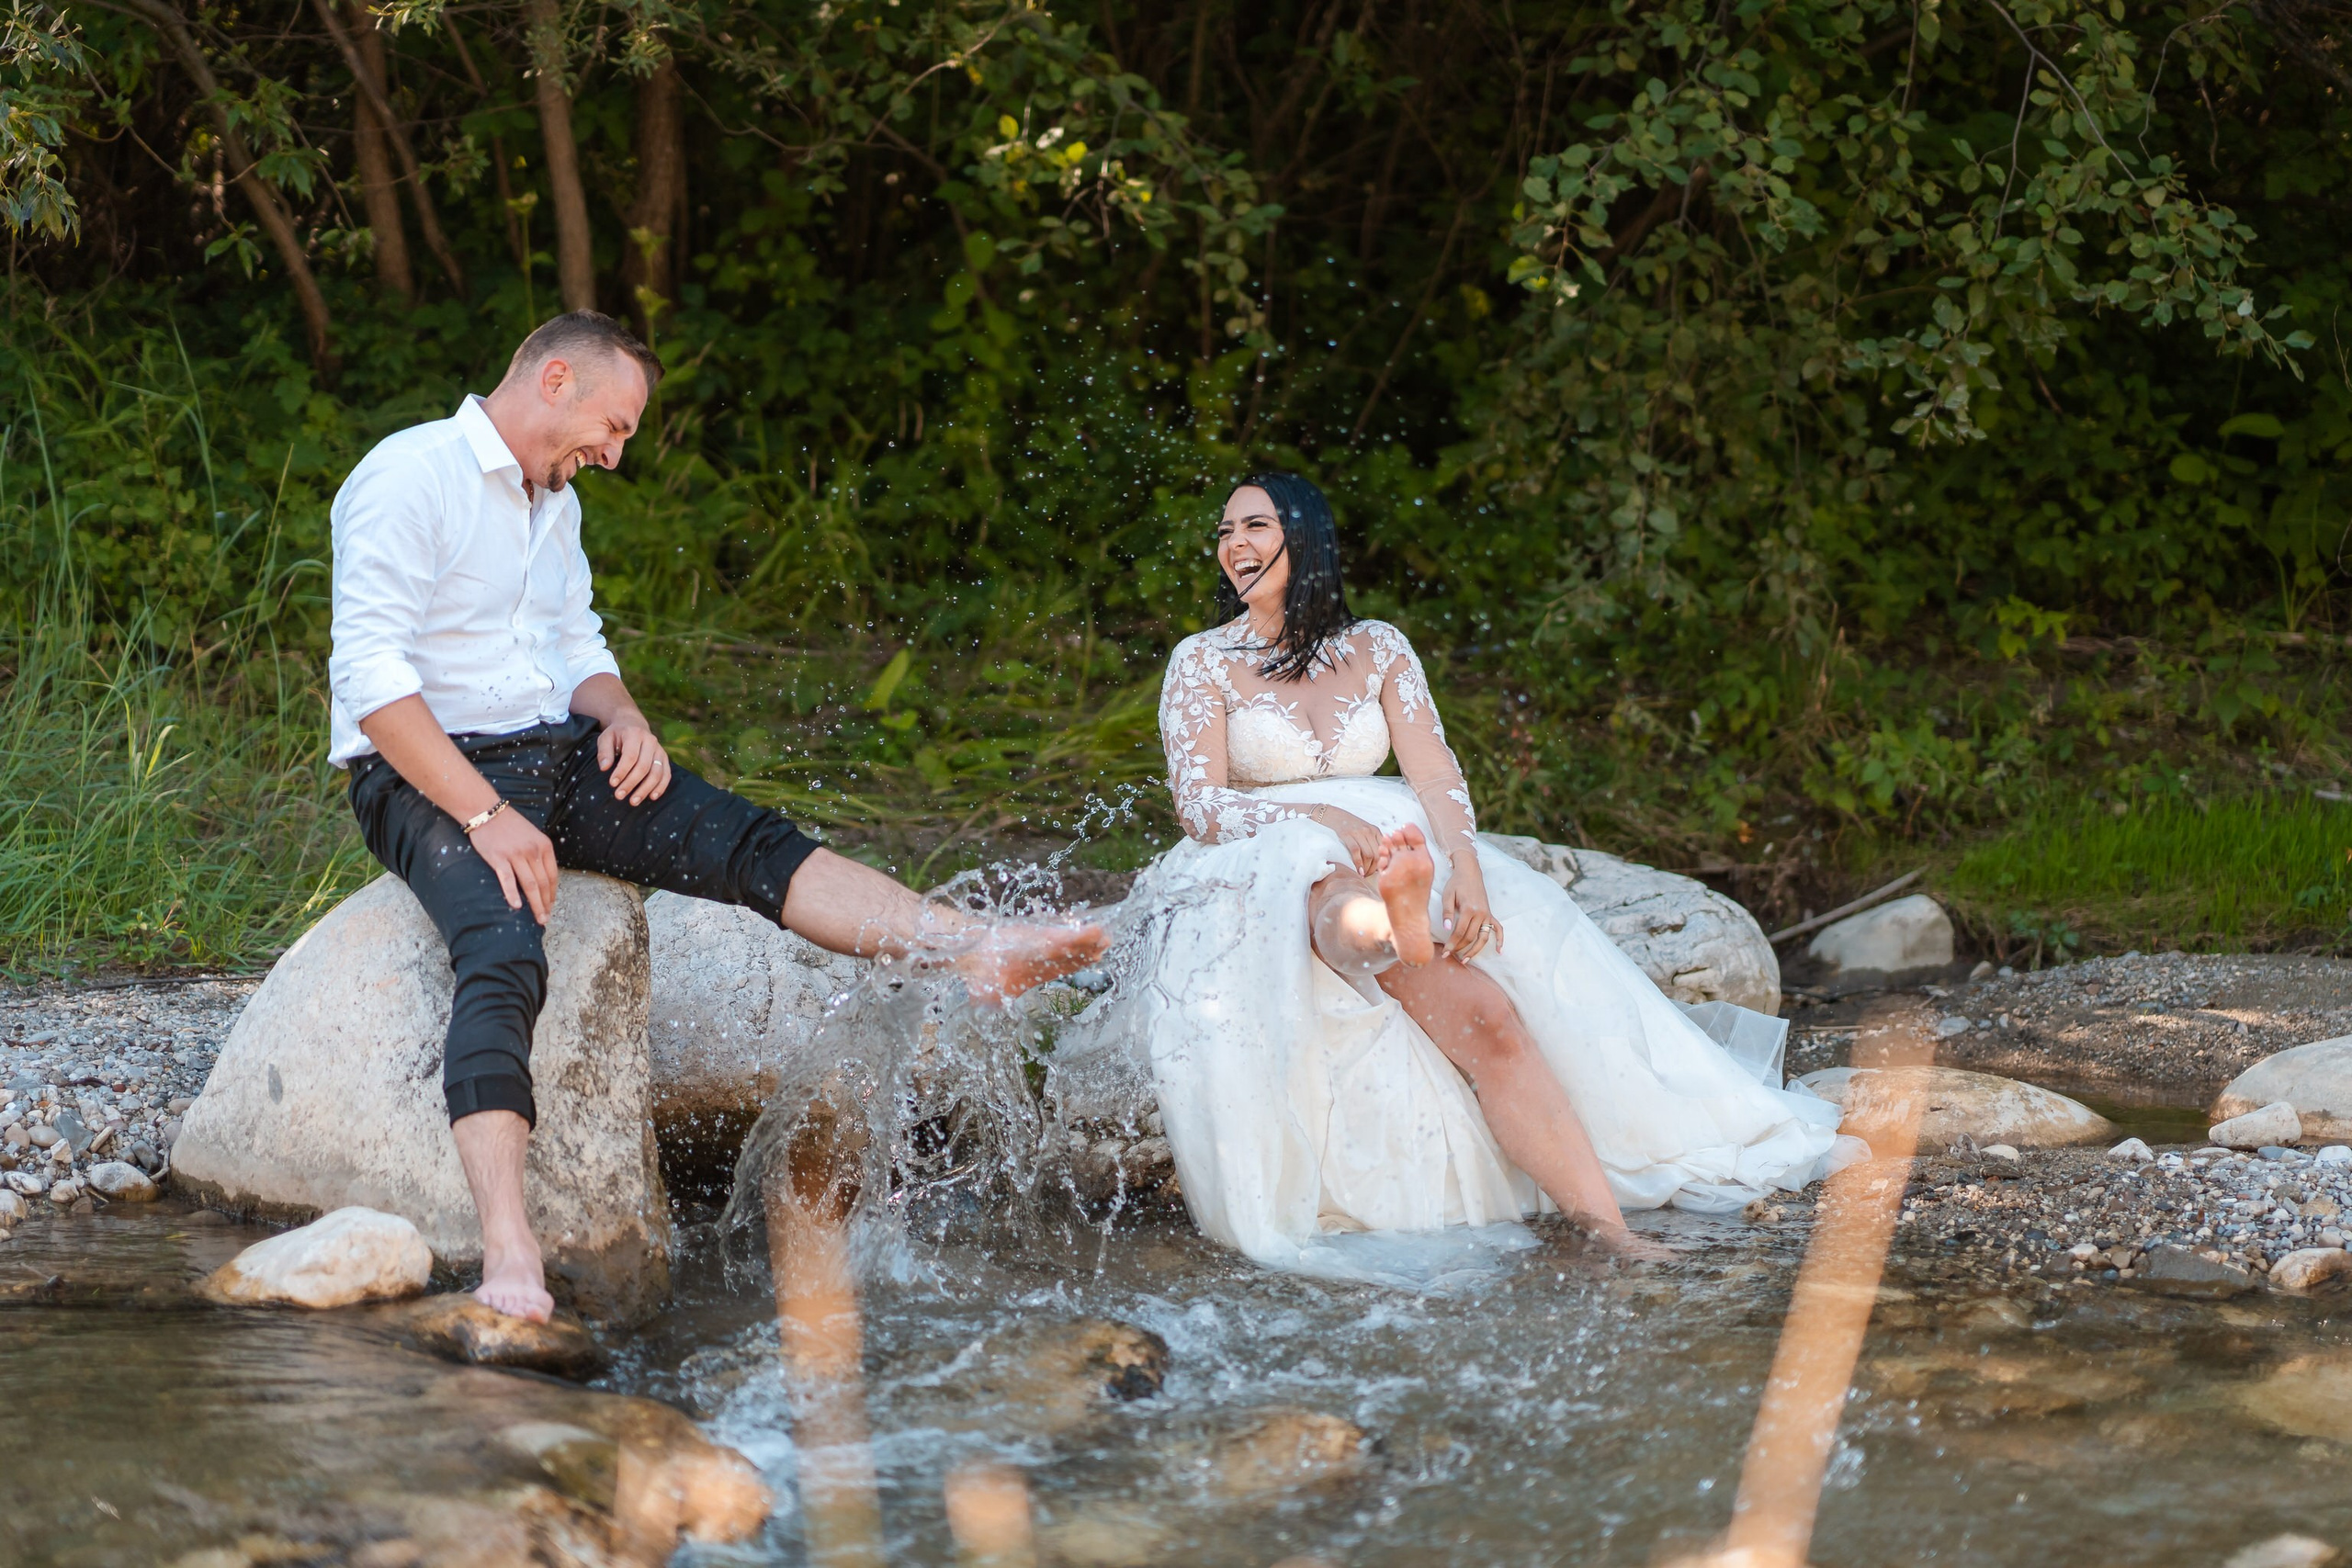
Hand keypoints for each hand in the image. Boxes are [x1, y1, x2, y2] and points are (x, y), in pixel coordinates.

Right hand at [470, 807, 559, 924]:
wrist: (486, 811)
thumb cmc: (509, 825)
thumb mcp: (532, 835)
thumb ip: (539, 853)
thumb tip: (543, 876)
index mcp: (544, 845)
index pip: (553, 875)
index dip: (553, 893)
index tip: (551, 905)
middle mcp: (532, 850)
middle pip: (543, 883)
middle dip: (546, 903)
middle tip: (545, 918)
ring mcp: (515, 854)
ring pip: (530, 884)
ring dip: (535, 904)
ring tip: (538, 918)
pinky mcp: (498, 858)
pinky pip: (508, 879)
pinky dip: (512, 894)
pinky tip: (516, 906)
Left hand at [596, 712, 671, 804]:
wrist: (633, 725)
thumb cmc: (617, 734)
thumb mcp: (605, 738)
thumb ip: (604, 752)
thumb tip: (604, 768)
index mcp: (635, 734)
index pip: (630, 756)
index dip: (622, 771)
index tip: (612, 784)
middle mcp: (650, 741)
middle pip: (643, 766)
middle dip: (631, 783)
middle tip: (619, 796)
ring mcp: (659, 750)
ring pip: (656, 773)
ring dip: (645, 789)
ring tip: (633, 801)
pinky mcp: (665, 758)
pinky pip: (666, 774)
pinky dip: (660, 787)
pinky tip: (652, 797)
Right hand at [1308, 806, 1384, 876]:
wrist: (1331, 815)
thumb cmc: (1348, 826)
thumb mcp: (1364, 830)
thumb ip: (1372, 841)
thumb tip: (1378, 861)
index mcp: (1375, 831)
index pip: (1385, 850)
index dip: (1382, 863)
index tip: (1376, 871)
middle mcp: (1369, 831)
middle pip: (1378, 854)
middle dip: (1374, 869)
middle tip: (1368, 875)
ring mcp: (1358, 832)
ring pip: (1369, 855)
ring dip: (1366, 869)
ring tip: (1362, 875)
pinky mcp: (1347, 834)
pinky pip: (1356, 851)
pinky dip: (1358, 863)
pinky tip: (1357, 871)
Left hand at [1441, 852, 1502, 961]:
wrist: (1470, 872)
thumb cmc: (1456, 883)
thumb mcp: (1448, 895)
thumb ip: (1447, 912)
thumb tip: (1446, 928)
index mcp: (1469, 909)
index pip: (1459, 932)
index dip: (1451, 944)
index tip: (1444, 952)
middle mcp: (1480, 914)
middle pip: (1470, 937)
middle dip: (1459, 948)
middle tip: (1448, 956)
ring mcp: (1487, 915)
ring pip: (1483, 937)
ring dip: (1475, 951)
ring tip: (1465, 960)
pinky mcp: (1490, 914)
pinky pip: (1498, 929)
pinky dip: (1500, 940)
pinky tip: (1499, 951)